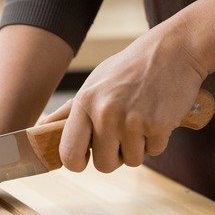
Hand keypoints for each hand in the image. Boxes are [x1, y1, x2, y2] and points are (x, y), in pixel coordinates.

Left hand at [42, 23, 207, 172]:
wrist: (174, 50)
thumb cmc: (129, 69)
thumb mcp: (93, 83)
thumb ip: (68, 112)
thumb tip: (39, 130)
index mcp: (84, 103)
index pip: (68, 154)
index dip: (77, 163)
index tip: (86, 158)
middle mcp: (105, 113)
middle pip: (103, 165)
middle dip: (114, 156)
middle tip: (122, 134)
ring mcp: (132, 120)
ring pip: (131, 161)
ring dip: (138, 147)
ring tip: (141, 119)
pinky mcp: (159, 126)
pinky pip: (154, 152)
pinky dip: (157, 140)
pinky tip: (158, 115)